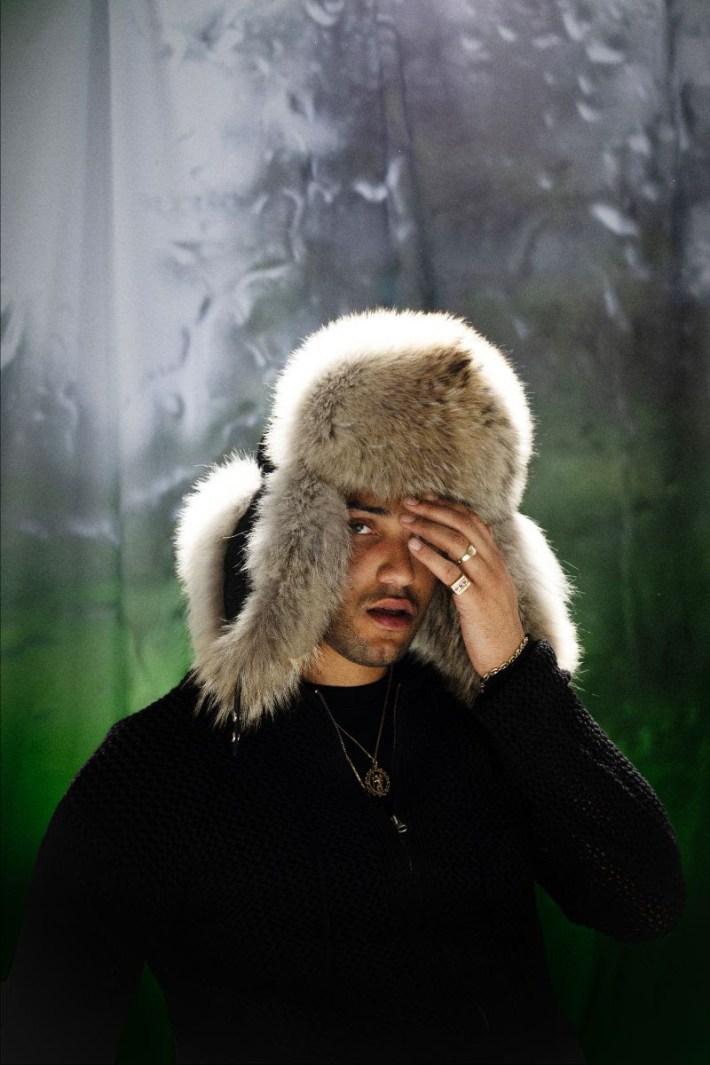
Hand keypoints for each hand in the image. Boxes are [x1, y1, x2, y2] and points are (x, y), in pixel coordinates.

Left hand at [401, 497, 524, 676]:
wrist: (506, 654)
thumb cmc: (491, 623)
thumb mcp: (486, 588)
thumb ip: (473, 567)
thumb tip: (448, 551)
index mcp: (496, 559)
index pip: (475, 520)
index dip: (450, 505)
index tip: (427, 496)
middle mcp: (494, 564)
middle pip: (464, 524)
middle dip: (434, 508)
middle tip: (409, 501)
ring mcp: (486, 580)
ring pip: (456, 542)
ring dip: (427, 526)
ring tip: (406, 519)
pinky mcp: (474, 599)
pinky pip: (450, 571)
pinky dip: (429, 555)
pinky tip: (413, 546)